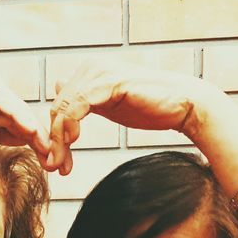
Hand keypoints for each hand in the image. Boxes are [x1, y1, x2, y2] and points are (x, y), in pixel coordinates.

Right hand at [0, 81, 52, 167]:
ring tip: (51, 152)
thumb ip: (1, 134)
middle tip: (63, 165)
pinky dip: (16, 117)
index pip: (27, 123)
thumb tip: (27, 143)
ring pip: (19, 111)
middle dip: (47, 143)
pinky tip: (29, 131)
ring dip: (37, 133)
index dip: (44, 145)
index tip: (59, 167)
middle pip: (29, 117)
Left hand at [48, 66, 205, 172]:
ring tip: (61, 164)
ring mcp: (99, 73)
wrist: (183, 106)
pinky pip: (78, 106)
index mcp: (89, 73)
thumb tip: (59, 87)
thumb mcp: (111, 106)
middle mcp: (90, 68)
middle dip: (54, 142)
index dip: (54, 136)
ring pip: (64, 109)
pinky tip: (73, 144)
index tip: (57, 164)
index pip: (59, 106)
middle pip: (57, 108)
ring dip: (59, 140)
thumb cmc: (151, 108)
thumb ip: (86, 101)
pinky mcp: (108, 82)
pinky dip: (70, 127)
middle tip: (55, 168)